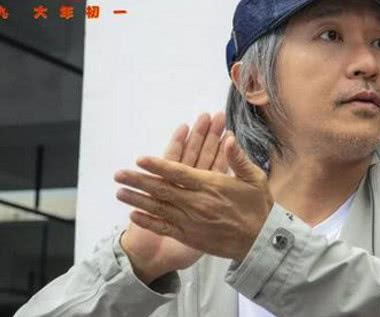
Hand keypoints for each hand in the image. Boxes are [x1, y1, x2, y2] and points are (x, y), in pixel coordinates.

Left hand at [115, 131, 273, 262]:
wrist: (260, 242)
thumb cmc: (258, 207)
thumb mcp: (255, 178)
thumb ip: (238, 159)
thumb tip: (229, 138)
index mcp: (210, 185)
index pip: (178, 172)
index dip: (157, 165)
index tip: (140, 159)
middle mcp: (196, 203)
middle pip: (162, 189)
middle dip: (138, 180)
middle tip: (119, 174)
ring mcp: (191, 221)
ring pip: (159, 208)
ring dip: (137, 199)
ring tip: (119, 192)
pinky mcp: (190, 236)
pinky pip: (165, 227)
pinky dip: (148, 221)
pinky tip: (133, 215)